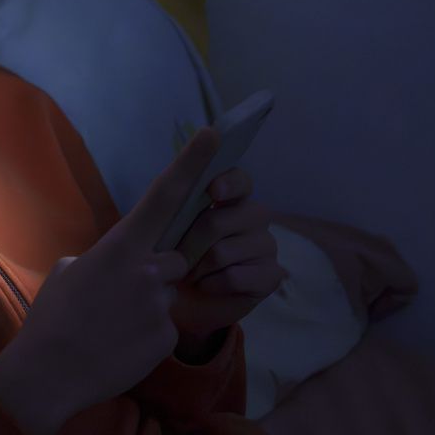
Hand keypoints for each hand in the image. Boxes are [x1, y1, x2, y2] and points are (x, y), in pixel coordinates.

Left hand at [169, 158, 284, 344]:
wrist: (175, 302)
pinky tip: (207, 286)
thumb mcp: (165, 218)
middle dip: (197, 237)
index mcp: (229, 198)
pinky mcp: (270, 277)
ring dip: (202, 265)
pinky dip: (216, 284)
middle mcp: (252, 217)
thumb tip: (208, 132)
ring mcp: (265, 247)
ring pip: (232, 249)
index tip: (213, 191)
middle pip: (232, 216)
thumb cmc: (170, 254)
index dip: (229, 182)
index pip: (240, 179)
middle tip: (178, 254)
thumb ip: (182, 180)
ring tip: (191, 272)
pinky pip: (243, 276)